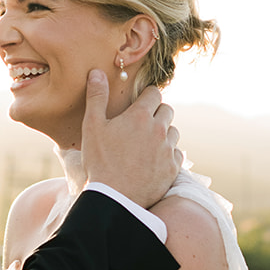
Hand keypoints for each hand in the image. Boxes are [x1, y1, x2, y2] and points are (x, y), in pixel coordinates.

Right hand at [80, 71, 181, 208]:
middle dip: (156, 112)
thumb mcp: (92, 126)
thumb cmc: (100, 161)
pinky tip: (154, 160)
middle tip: (141, 123)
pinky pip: (177, 154)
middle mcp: (159, 129)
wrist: (115, 198)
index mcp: (141, 116)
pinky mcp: (173, 169)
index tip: (140, 103)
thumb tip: (96, 72)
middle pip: (167, 110)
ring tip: (147, 142)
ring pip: (173, 132)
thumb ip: (97, 97)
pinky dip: (168, 154)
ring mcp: (168, 150)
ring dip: (164, 133)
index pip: (154, 93)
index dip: (147, 96)